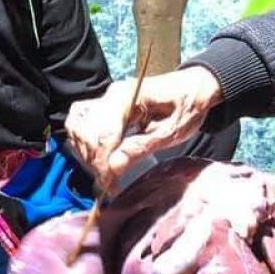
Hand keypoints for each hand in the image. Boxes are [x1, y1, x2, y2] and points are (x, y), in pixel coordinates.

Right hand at [65, 66, 223, 193]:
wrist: (195, 89)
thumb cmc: (188, 107)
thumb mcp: (172, 132)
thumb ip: (142, 147)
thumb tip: (114, 166)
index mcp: (129, 96)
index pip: (103, 131)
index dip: (103, 161)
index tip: (109, 184)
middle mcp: (112, 94)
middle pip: (86, 130)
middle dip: (94, 160)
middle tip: (109, 183)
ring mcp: (107, 98)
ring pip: (79, 127)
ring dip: (87, 153)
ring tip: (104, 174)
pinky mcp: (106, 106)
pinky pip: (82, 123)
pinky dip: (84, 142)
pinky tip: (96, 158)